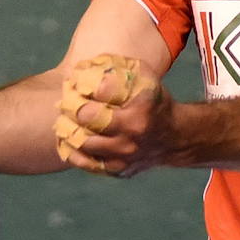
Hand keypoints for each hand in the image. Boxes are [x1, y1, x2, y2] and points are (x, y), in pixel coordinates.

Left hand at [54, 53, 168, 176]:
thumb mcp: (144, 77)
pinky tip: (70, 138)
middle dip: (71, 106)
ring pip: (81, 142)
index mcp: (141, 105)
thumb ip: (115, 69)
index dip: (82, 83)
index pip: (99, 90)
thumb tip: (82, 70)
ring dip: (67, 128)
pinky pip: (84, 163)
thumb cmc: (152, 102)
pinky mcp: (118, 170)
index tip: (76, 82)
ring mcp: (125, 154)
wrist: (173, 137)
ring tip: (65, 119)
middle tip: (66, 102)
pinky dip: (72, 149)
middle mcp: (133, 132)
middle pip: (86, 117)